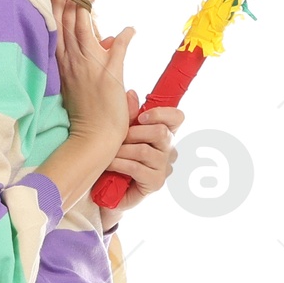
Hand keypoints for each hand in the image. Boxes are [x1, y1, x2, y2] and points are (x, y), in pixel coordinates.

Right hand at [51, 0, 132, 161]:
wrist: (95, 137)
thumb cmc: (89, 111)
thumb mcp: (82, 79)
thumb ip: (93, 55)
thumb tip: (107, 37)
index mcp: (64, 63)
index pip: (57, 27)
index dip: (60, 5)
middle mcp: (73, 61)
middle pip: (66, 21)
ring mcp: (90, 67)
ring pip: (82, 28)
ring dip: (87, 6)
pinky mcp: (109, 75)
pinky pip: (117, 49)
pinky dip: (124, 37)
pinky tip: (130, 29)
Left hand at [104, 90, 183, 212]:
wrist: (107, 189)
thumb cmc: (115, 156)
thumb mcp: (120, 132)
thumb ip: (128, 114)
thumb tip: (131, 94)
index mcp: (164, 133)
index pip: (177, 118)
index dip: (162, 113)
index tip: (142, 116)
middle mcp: (168, 150)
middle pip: (161, 132)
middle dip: (134, 133)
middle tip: (118, 138)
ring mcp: (164, 167)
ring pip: (145, 151)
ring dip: (123, 150)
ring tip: (110, 152)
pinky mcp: (156, 183)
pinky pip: (137, 168)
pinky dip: (119, 164)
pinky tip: (108, 165)